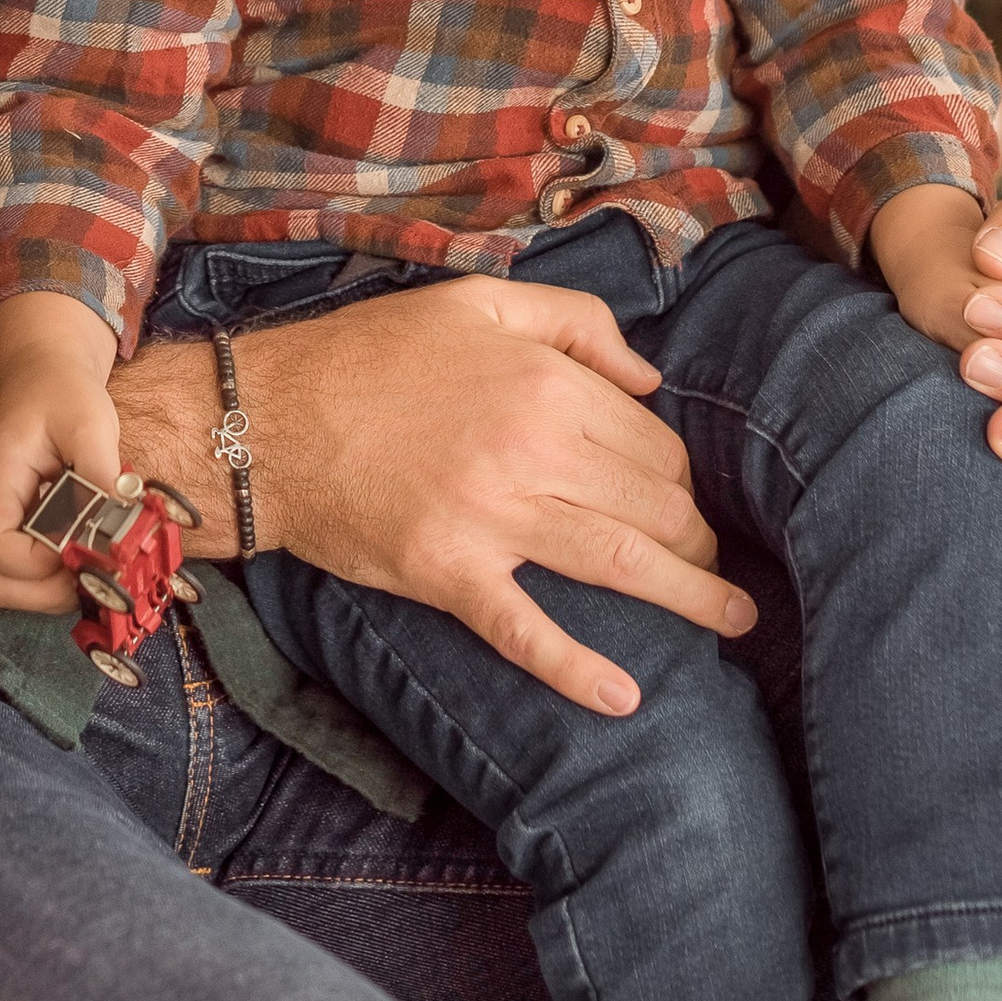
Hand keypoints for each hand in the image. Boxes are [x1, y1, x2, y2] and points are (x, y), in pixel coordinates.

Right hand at [0, 291, 124, 613]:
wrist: (46, 377)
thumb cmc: (62, 394)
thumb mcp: (89, 421)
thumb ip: (101, 471)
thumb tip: (120, 519)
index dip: (37, 565)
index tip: (81, 549)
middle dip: (44, 593)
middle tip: (91, 573)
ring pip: (7, 587)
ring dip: (49, 591)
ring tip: (91, 567)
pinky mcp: (16, 531)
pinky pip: (23, 576)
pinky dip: (52, 581)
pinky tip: (85, 558)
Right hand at [112, 273, 752, 720]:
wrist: (267, 420)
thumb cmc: (371, 355)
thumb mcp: (475, 301)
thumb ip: (575, 323)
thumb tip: (649, 380)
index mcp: (545, 382)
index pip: (655, 442)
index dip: (683, 475)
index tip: (687, 498)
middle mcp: (532, 448)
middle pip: (653, 504)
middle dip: (697, 539)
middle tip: (714, 564)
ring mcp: (492, 518)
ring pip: (619, 563)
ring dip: (690, 598)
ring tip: (734, 621)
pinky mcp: (449, 574)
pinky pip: (525, 630)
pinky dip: (576, 669)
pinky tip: (624, 699)